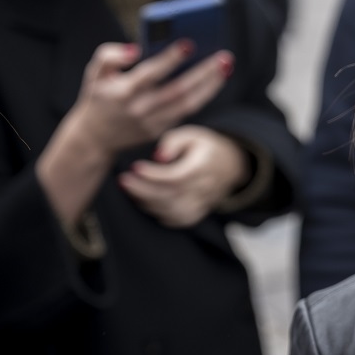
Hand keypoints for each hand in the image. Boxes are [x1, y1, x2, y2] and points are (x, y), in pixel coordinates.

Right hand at [68, 41, 233, 159]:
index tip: (189, 44)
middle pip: (178, 90)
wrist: (95, 137)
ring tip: (226, 67)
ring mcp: (152, 123)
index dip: (169, 59)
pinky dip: (203, 95)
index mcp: (123, 92)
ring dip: (211, 86)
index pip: (150, 74)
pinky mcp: (161, 130)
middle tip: (225, 56)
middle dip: (204, 73)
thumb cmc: (99, 96)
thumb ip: (108, 56)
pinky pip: (187, 112)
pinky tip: (215, 80)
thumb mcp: (94, 74)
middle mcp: (140, 109)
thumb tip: (136, 49)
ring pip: (189, 104)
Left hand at [118, 125, 250, 227]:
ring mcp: (202, 204)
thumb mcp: (191, 134)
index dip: (154, 175)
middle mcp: (205, 188)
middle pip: (171, 195)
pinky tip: (144, 200)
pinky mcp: (197, 213)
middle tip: (123, 180)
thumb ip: (173, 141)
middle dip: (143, 190)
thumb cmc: (205, 147)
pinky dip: (157, 212)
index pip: (178, 176)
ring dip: (146, 202)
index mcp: (205, 166)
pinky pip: (175, 219)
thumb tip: (158, 157)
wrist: (231, 165)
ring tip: (129, 188)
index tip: (135, 167)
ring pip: (171, 210)